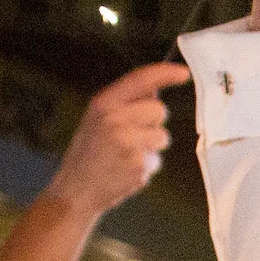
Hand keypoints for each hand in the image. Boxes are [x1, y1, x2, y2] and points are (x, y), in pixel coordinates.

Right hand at [45, 63, 187, 221]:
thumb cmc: (88, 153)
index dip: (166, 74)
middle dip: (153, 122)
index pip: (141, 80)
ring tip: (127, 154)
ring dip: (151, 146)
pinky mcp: (138, 163)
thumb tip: (154, 91)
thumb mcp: (96, 119)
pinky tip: (127, 168)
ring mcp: (128, 142)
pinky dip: (148, 164)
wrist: (76, 188)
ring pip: (162, 135)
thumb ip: (123, 103)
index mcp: (103, 103)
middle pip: (159, 109)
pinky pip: (158, 158)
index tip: (183, 73)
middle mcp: (115, 119)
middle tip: (131, 136)